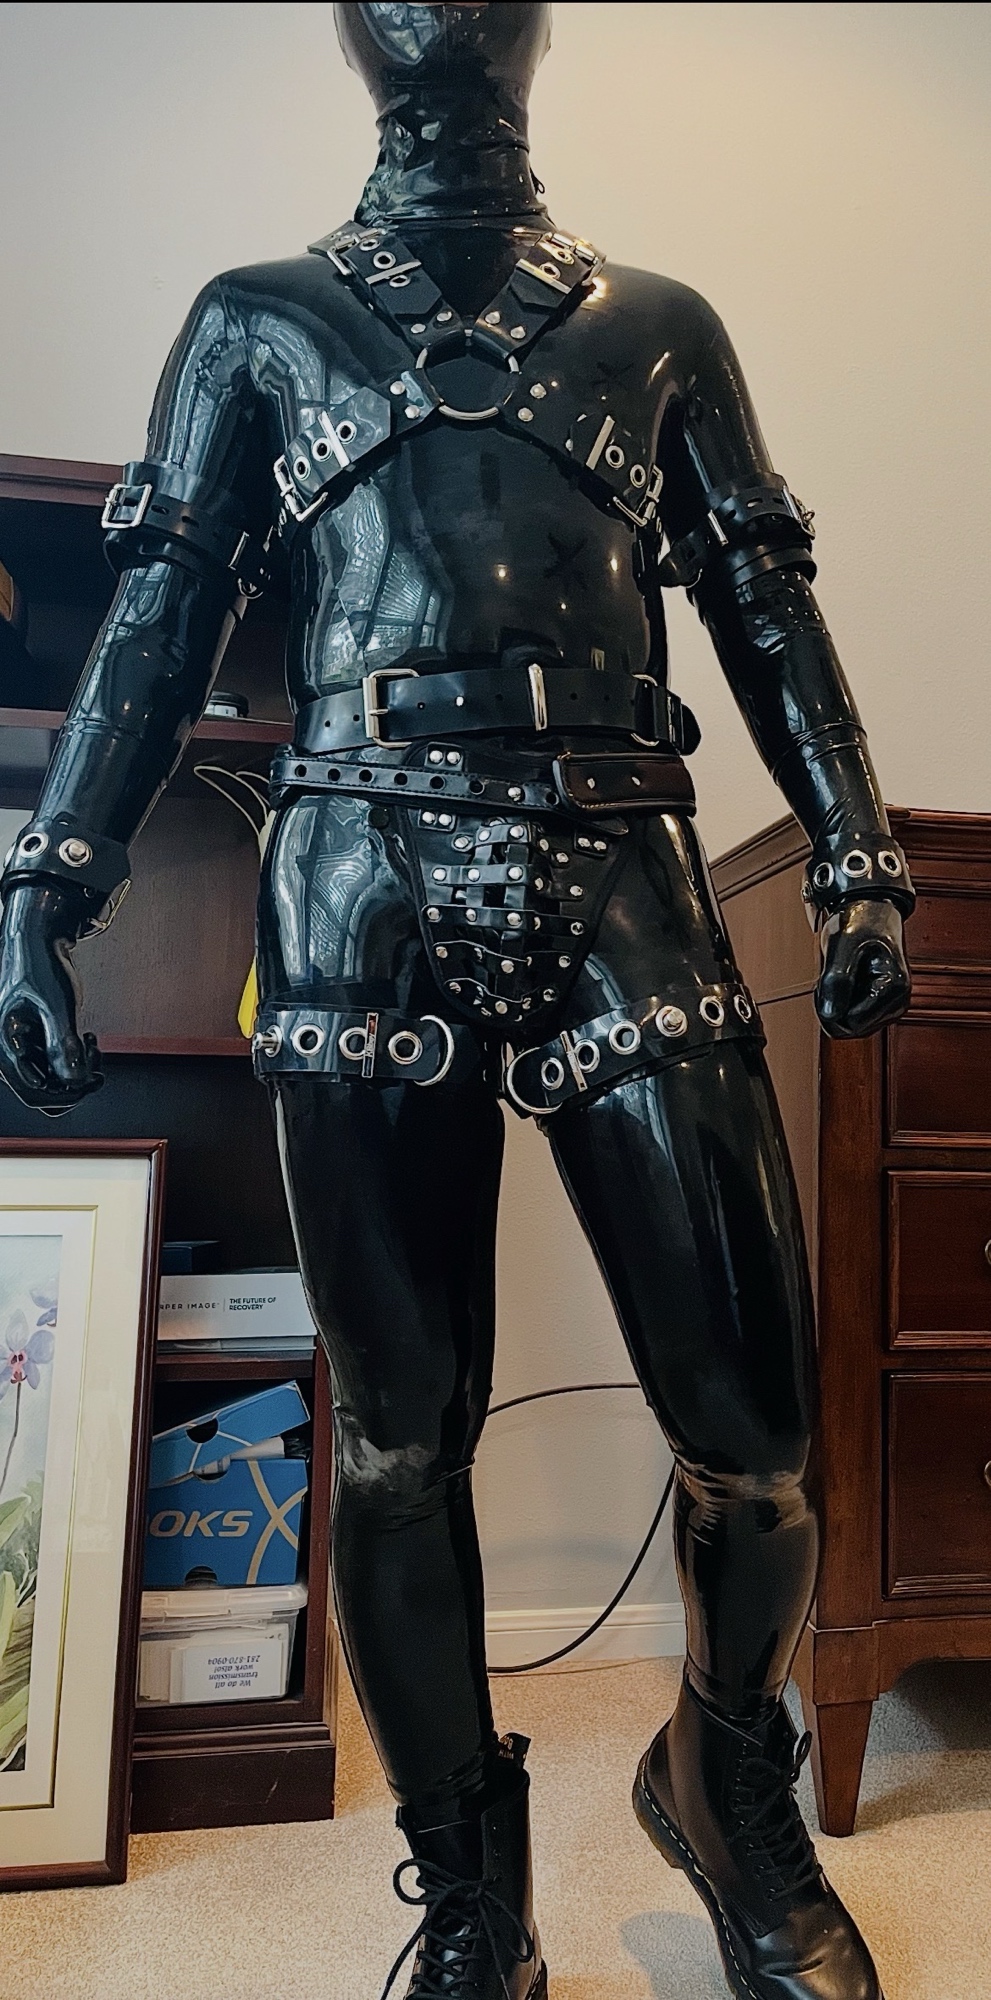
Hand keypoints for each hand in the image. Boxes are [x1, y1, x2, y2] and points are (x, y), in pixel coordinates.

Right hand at [0, 885, 103, 1111]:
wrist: (38, 939)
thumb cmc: (39, 964)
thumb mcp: (56, 1006)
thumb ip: (63, 1045)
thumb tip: (75, 1080)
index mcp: (7, 1044)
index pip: (34, 1091)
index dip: (66, 1093)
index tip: (89, 1080)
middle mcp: (12, 1049)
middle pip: (43, 1091)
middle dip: (73, 1084)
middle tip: (97, 1071)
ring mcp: (25, 1045)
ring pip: (52, 1078)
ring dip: (76, 1072)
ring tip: (94, 1053)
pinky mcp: (37, 1038)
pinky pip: (56, 1061)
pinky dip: (75, 1058)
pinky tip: (87, 1041)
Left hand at [815, 897, 910, 1039]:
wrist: (870, 909)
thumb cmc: (858, 922)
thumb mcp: (842, 946)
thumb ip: (836, 981)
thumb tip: (829, 1016)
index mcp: (895, 987)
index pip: (851, 1024)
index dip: (830, 1004)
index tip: (829, 975)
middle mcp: (899, 1002)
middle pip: (851, 1029)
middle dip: (834, 1007)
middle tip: (832, 974)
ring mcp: (892, 1006)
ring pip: (851, 1026)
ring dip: (838, 1004)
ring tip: (842, 975)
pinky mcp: (883, 1006)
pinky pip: (854, 1019)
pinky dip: (844, 1003)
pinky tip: (847, 981)